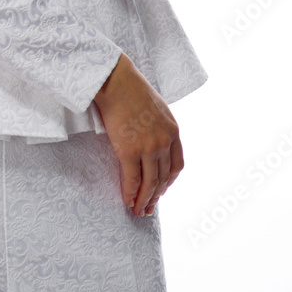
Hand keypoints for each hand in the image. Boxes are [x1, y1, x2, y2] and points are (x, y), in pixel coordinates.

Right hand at [93, 53, 183, 216]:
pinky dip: (130, 192)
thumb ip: (159, 127)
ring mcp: (147, 147)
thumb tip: (151, 140)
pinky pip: (132, 179)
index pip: (176, 166)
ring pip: (149, 182)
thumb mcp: (157, 108)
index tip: (161, 190)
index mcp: (173, 131)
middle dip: (156, 196)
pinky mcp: (129, 150)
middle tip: (148, 208)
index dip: (169, 182)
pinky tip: (127, 200)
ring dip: (144, 200)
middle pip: (163, 177)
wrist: (115, 80)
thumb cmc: (131, 89)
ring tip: (138, 210)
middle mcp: (164, 141)